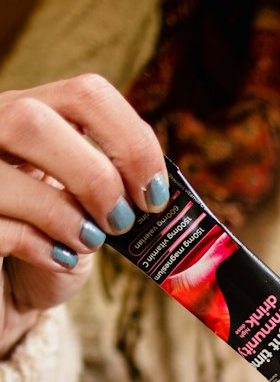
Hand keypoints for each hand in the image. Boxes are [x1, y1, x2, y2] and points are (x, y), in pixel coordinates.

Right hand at [0, 74, 167, 356]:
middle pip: (34, 121)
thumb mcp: (91, 208)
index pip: (86, 94)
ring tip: (88, 243)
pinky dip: (39, 245)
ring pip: (5, 172)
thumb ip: (119, 188)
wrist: (8, 287)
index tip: (154, 194)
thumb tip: (161, 197)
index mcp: (34, 114)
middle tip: (121, 221)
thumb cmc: (53, 243)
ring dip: (63, 214)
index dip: (130, 141)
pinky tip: (58, 259)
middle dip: (93, 175)